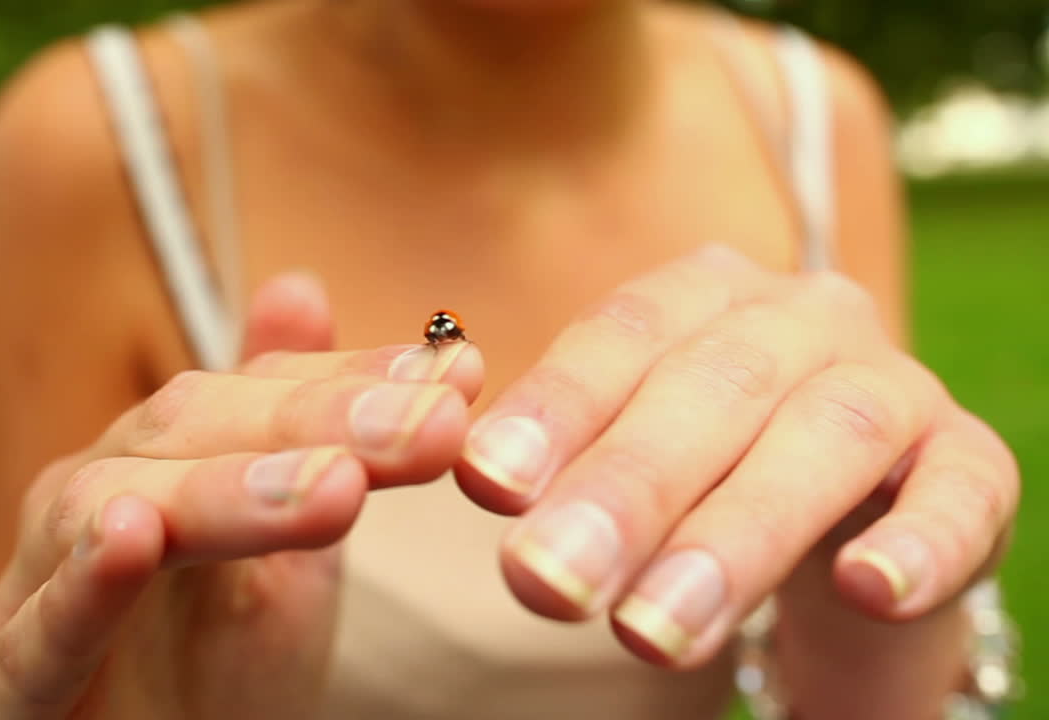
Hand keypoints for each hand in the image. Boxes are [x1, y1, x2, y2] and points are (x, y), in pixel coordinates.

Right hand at [0, 273, 484, 718]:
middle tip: (432, 427)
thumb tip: (300, 284)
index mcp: (164, 461)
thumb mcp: (276, 544)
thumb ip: (293, 430)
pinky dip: (79, 587)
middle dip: (318, 424)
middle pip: (194, 430)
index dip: (355, 382)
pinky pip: (35, 632)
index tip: (460, 372)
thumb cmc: (200, 660)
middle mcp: (95, 500)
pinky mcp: (12, 683)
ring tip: (332, 487)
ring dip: (225, 492)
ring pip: (113, 507)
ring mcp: (42, 582)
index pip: (258, 395)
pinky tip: (129, 539)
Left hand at [454, 246, 1017, 667]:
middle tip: (549, 583)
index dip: (558, 406)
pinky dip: (919, 540)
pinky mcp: (971, 461)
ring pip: (826, 438)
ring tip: (652, 633)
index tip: (490, 485)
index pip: (621, 334)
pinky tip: (870, 589)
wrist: (841, 508)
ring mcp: (895, 382)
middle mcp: (801, 318)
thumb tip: (479, 472)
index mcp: (702, 296)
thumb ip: (567, 455)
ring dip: (737, 536)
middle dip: (627, 490)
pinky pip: (961, 491)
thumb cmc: (704, 469)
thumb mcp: (630, 448)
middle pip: (712, 388)